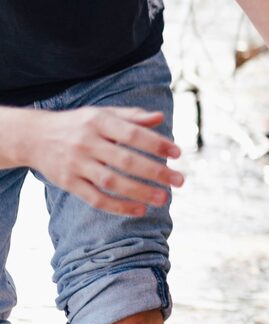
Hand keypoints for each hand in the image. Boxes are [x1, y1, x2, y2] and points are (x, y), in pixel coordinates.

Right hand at [20, 107, 183, 217]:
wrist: (34, 137)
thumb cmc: (77, 125)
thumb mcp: (102, 114)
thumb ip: (131, 116)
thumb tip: (160, 118)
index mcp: (98, 122)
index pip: (132, 134)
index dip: (156, 143)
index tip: (178, 153)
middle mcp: (87, 142)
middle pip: (125, 160)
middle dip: (155, 172)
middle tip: (179, 180)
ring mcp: (76, 164)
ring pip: (111, 181)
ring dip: (139, 192)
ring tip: (163, 199)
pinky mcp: (68, 183)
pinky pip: (95, 198)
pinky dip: (118, 206)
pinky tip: (139, 210)